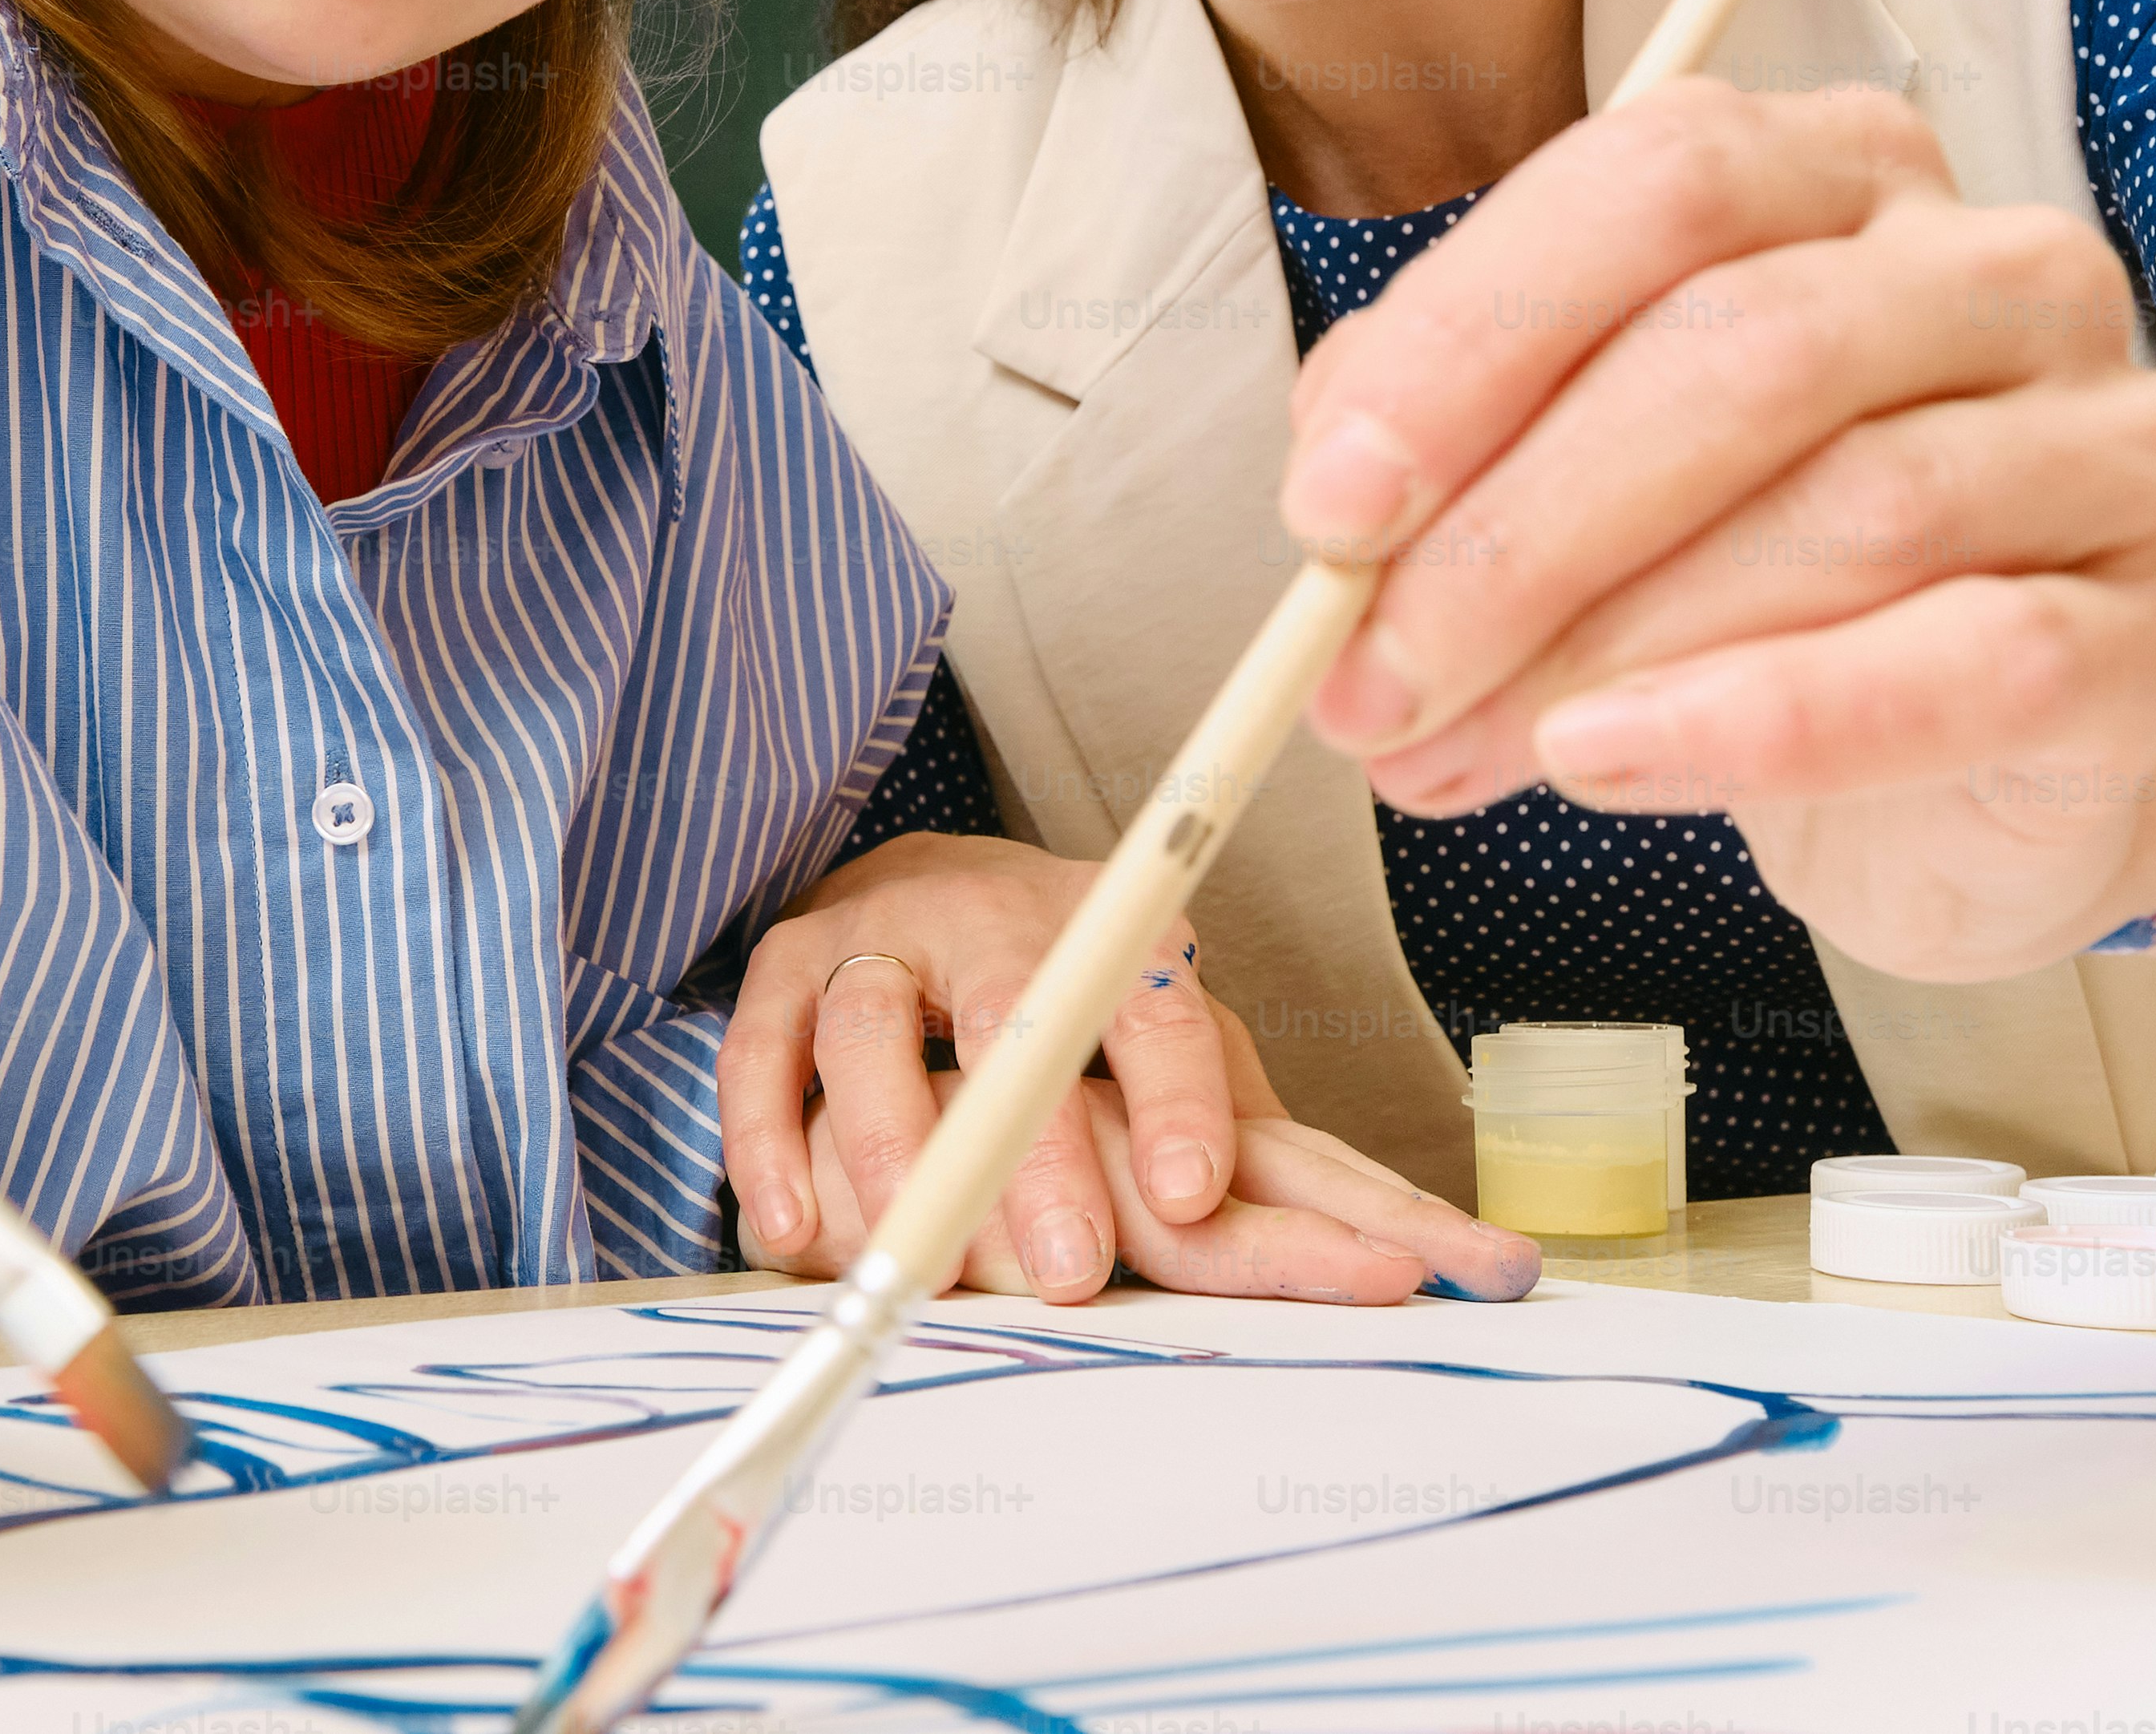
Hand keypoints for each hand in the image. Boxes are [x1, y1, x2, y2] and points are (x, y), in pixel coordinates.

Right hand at [717, 833, 1238, 1300]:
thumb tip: (1392, 1235)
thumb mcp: (1173, 1037)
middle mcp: (996, 920)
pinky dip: (769, 1136)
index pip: (1156, 1011)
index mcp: (1113, 938)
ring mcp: (883, 935)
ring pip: (874, 1034)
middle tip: (1074, 1268)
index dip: (1176, 1100)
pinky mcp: (791, 967)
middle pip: (1015, 1025)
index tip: (1190, 1195)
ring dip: (895, 1152)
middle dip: (1042, 1153)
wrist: (940, 886)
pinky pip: (763, 1048)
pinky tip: (792, 1230)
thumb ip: (1243, 1123)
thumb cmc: (1076, 994)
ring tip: (926, 1266)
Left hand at [1282, 79, 2155, 980]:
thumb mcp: (1588, 474)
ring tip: (1446, 754)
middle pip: (1745, 347)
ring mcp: (2110, 442)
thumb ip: (1462, 450)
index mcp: (1846, 170)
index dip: (1475, 339)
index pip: (1659, 183)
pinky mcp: (2155, 637)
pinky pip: (1971, 663)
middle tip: (1362, 683)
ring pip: (1850, 509)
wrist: (1990, 759)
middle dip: (1514, 533)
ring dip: (1606, 647)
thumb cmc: (1766, 580)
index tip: (1328, 507)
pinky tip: (1611, 762)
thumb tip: (1337, 517)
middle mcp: (2002, 269)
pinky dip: (1766, 723)